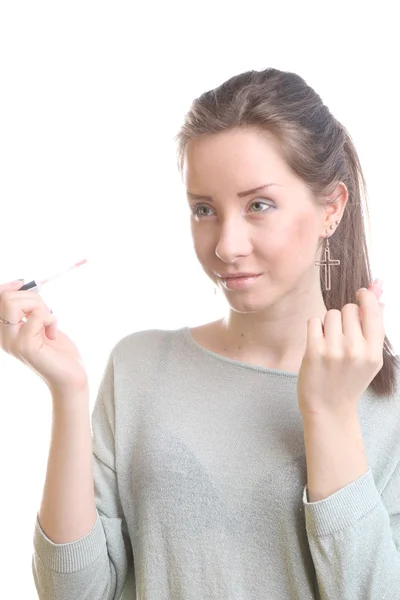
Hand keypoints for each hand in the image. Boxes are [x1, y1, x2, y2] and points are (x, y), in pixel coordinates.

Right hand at [0, 280, 88, 394]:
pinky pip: (37, 316)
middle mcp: (4, 338)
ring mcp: (12, 342)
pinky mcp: (26, 346)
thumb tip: (21, 285)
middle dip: (32, 298)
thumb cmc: (58, 351)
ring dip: (40, 307)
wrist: (69, 377)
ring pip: (14, 303)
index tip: (23, 283)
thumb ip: (29, 310)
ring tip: (49, 322)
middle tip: (46, 314)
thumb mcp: (40, 325)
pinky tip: (53, 333)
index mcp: (5, 332)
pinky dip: (51, 319)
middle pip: (5, 298)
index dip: (6, 288)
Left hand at [297, 280, 384, 417]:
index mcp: (374, 352)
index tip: (361, 293)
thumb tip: (377, 292)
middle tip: (341, 335)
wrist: (329, 409)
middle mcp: (356, 350)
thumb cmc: (349, 380)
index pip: (373, 311)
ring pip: (330, 314)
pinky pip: (313, 321)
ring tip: (329, 343)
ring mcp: (334, 351)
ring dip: (328, 324)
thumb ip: (374, 327)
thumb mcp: (370, 359)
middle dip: (344, 317)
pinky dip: (314, 329)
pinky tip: (317, 343)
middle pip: (349, 309)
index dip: (367, 297)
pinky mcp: (314, 351)